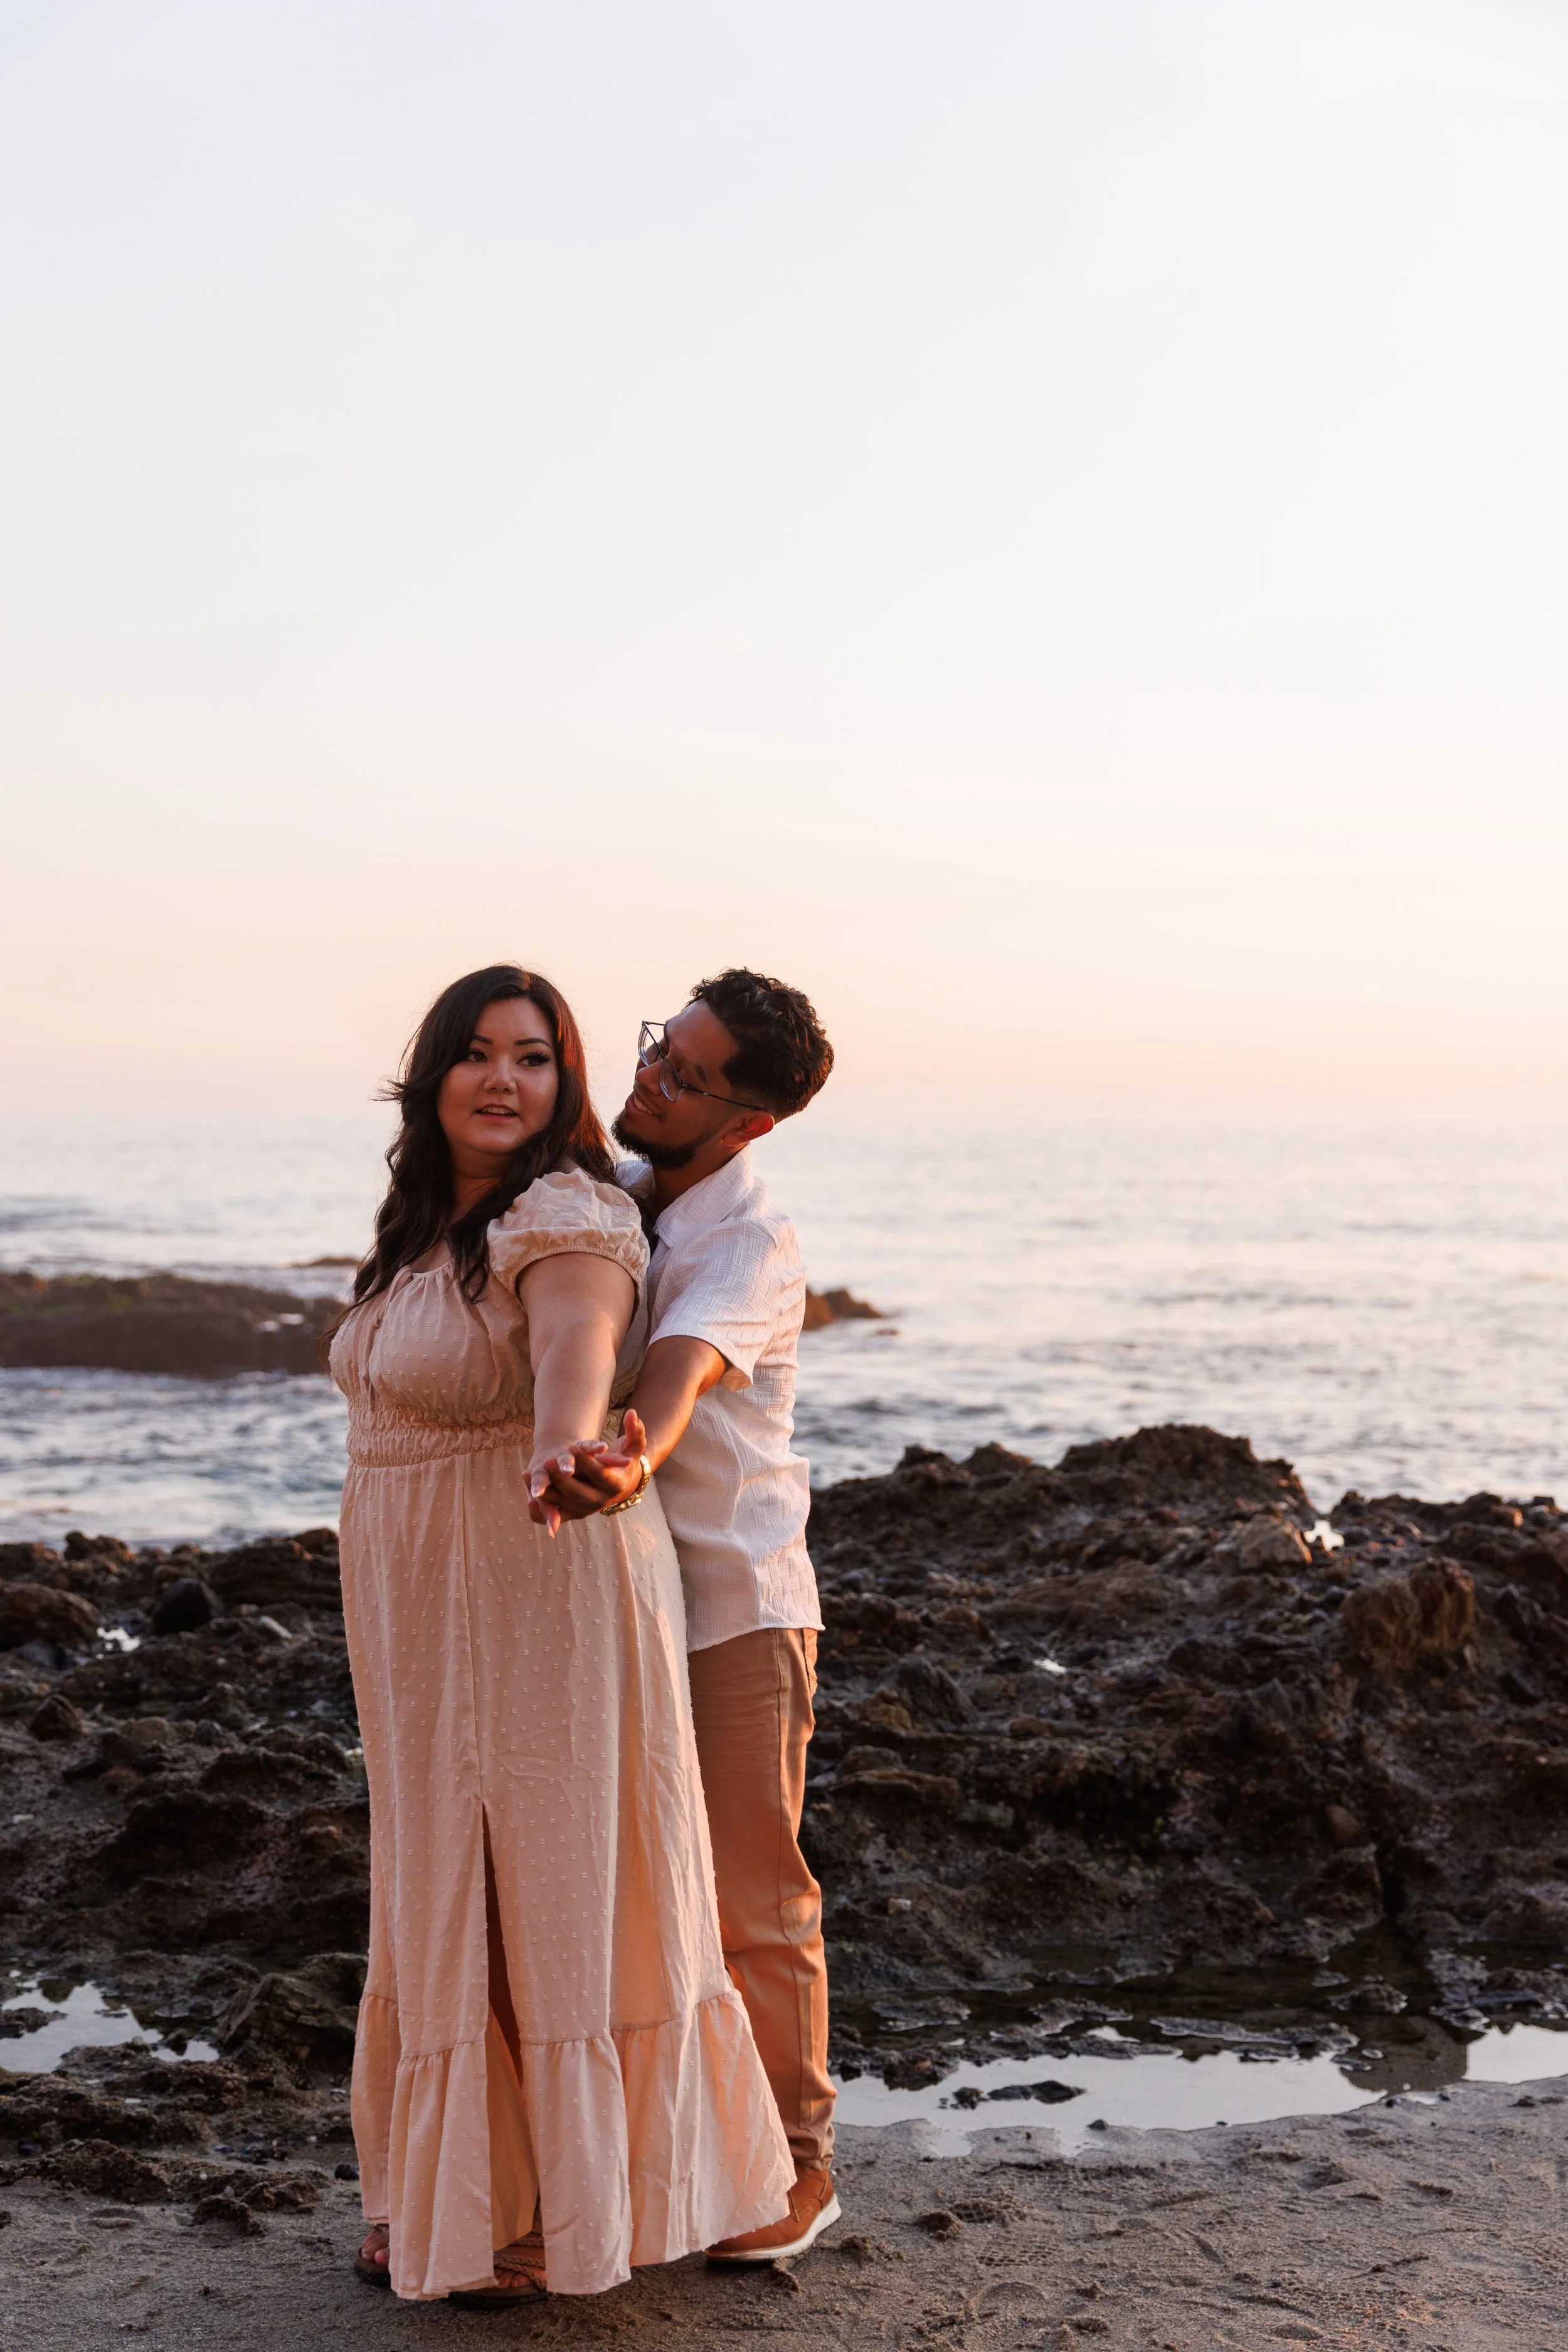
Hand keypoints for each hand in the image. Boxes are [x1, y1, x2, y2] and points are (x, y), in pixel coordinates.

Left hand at [529, 1411, 648, 1524]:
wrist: (616, 1483)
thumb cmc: (623, 1462)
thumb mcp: (633, 1447)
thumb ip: (635, 1431)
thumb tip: (632, 1413)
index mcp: (616, 1485)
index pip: (601, 1475)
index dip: (587, 1462)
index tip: (574, 1447)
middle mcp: (601, 1501)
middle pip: (579, 1493)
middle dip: (562, 1479)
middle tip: (547, 1461)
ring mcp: (586, 1510)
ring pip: (565, 1504)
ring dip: (547, 1492)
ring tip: (530, 1474)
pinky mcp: (574, 1514)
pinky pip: (557, 1516)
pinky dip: (543, 1512)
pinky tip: (530, 1499)